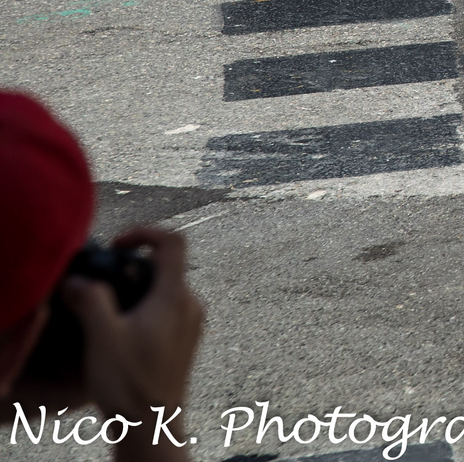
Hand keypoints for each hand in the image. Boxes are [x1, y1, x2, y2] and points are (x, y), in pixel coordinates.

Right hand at [58, 227, 202, 457]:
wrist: (151, 424)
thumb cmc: (130, 382)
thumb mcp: (102, 336)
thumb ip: (91, 300)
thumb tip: (79, 281)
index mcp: (175, 296)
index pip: (173, 242)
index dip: (145, 232)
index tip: (118, 243)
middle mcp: (191, 305)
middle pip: (167, 267)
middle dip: (134, 266)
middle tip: (103, 281)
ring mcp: (192, 323)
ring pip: (166, 290)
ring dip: (138, 291)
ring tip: (108, 312)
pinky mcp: (186, 340)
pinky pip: (168, 311)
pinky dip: (145, 309)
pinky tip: (122, 332)